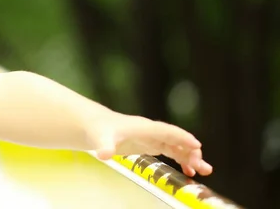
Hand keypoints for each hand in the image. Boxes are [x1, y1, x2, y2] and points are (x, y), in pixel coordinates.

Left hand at [90, 112, 212, 176]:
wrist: (93, 125)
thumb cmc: (98, 129)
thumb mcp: (101, 139)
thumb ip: (104, 146)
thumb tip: (103, 154)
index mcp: (144, 127)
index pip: (167, 131)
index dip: (181, 137)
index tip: (197, 145)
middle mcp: (151, 131)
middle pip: (176, 139)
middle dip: (190, 152)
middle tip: (203, 167)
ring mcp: (152, 137)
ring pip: (176, 146)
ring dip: (190, 157)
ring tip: (203, 172)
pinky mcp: (150, 144)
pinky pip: (171, 150)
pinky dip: (181, 159)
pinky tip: (188, 171)